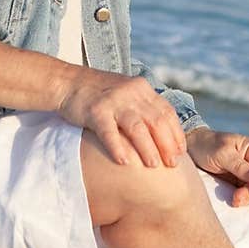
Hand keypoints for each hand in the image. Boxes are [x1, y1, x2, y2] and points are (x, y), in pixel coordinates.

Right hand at [57, 66, 186, 168]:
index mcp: (142, 88)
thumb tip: (163, 135)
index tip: (181, 152)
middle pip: (156, 120)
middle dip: (167, 144)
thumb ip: (143, 107)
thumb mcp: (127, 93)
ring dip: (148, 148)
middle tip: (172, 164)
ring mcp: (114, 101)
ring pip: (137, 127)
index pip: (167, 112)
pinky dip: (117, 147)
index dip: (176, 133)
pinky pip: (109, 132)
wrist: (67, 82)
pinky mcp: (95, 110)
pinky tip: (124, 162)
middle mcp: (131, 92)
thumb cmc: (99, 93)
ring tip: (154, 165)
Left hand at [185, 128, 248, 206]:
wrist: (191, 149)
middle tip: (238, 199)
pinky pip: (246, 192)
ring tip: (235, 202)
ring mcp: (246, 173)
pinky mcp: (238, 182)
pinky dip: (246, 199)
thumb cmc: (207, 146)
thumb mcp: (223, 154)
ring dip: (248, 198)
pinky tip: (247, 204)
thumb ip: (240, 166)